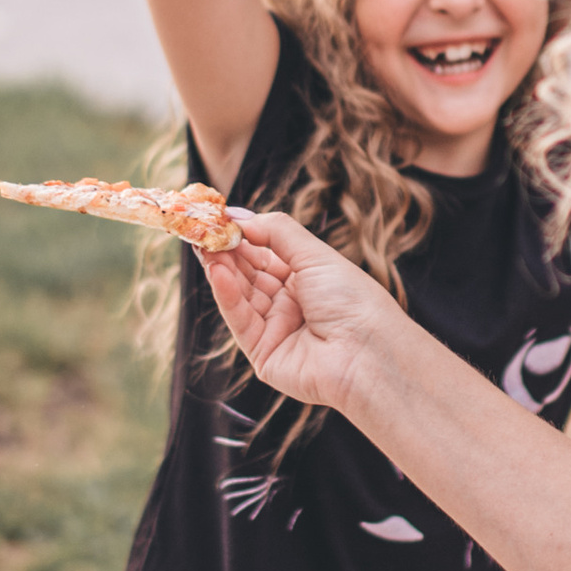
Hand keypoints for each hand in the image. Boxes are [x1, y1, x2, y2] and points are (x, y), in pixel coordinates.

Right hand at [205, 208, 396, 418]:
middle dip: (226, 250)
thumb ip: (276, 231)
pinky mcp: (263, 354)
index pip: (266, 253)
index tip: (218, 217)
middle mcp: (292, 304)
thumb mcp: (315, 255)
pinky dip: (227, 294)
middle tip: (201, 228)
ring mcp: (277, 330)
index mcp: (309, 279)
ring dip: (222, 268)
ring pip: (241, 294)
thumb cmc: (352, 300)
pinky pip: (241, 320)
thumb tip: (239, 215)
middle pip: (249, 273)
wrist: (368, 354)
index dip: (243, 235)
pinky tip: (217, 271)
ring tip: (204, 244)